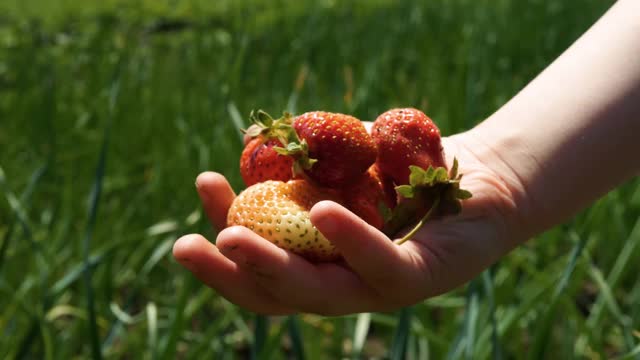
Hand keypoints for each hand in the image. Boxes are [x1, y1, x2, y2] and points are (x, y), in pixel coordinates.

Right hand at [172, 129, 525, 315]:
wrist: (481, 174)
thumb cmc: (405, 172)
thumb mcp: (344, 165)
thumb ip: (301, 165)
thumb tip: (246, 145)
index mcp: (320, 266)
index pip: (259, 266)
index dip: (223, 235)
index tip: (203, 188)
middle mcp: (344, 287)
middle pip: (275, 295)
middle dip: (227, 273)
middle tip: (185, 247)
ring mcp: (380, 289)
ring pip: (318, 293)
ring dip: (272, 267)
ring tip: (233, 239)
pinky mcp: (421, 278)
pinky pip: (380, 264)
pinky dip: (350, 240)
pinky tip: (322, 211)